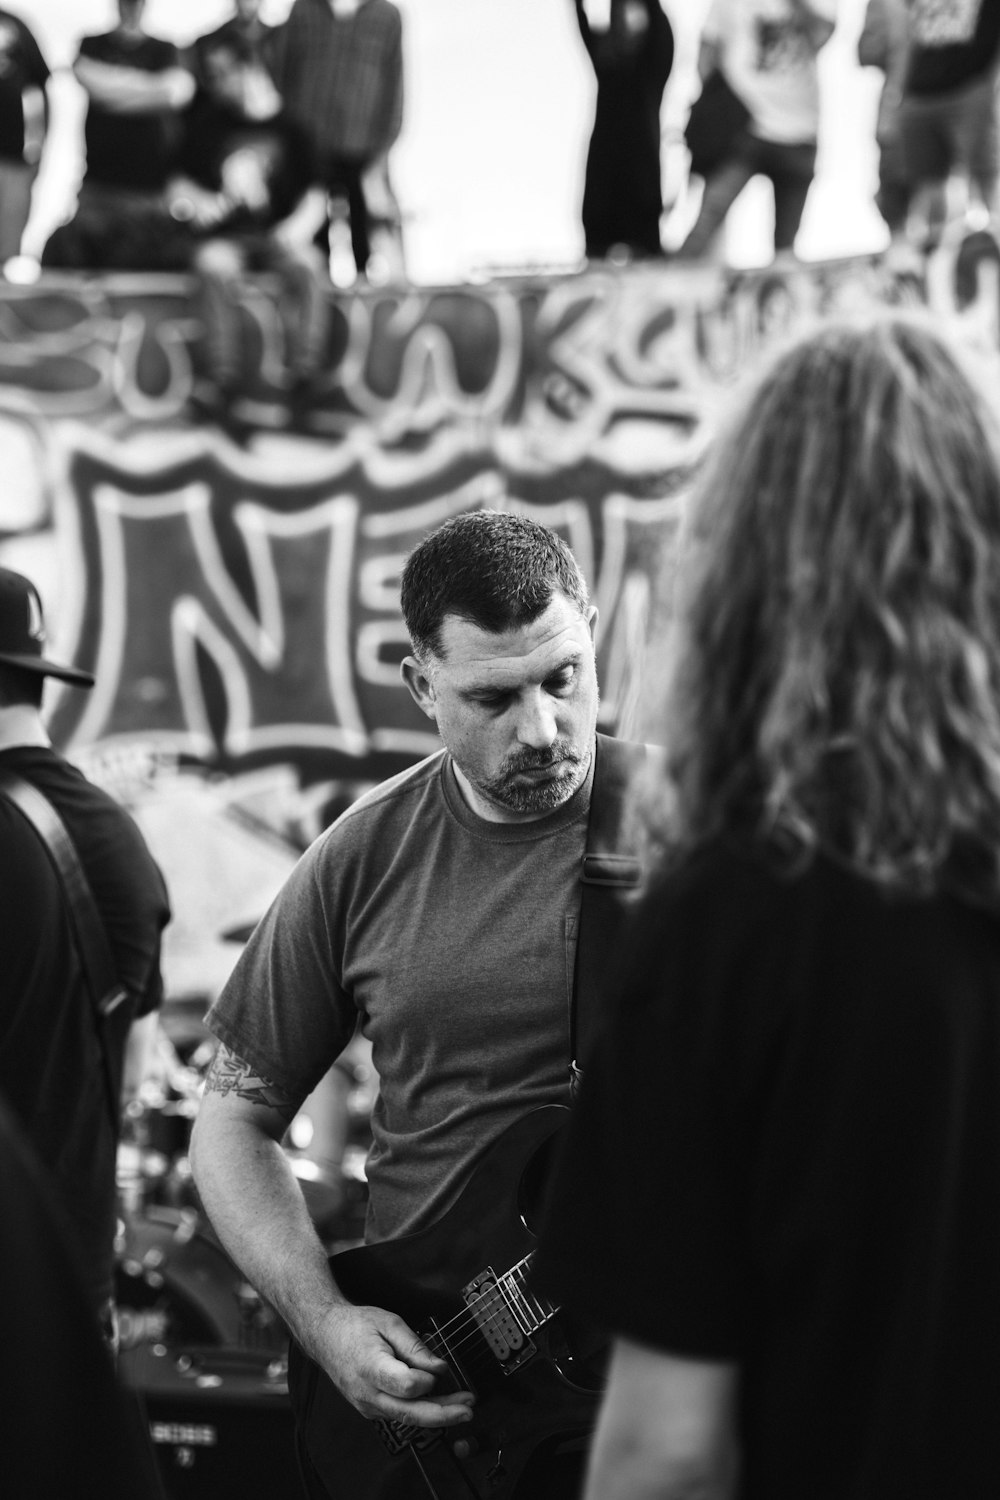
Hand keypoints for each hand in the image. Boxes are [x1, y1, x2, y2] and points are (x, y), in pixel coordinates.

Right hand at [315, 1301, 475, 1427]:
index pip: (408, 1387)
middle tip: (469, 1410)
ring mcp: (367, 1406)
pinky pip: (398, 1414)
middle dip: (444, 1415)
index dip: (428, 1380)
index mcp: (372, 1369)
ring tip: (462, 1407)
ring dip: (436, 1414)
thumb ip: (416, 1347)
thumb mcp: (390, 1323)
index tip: (439, 1369)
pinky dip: (419, 1410)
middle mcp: (368, 1395)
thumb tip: (440, 1369)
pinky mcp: (370, 1409)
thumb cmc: (356, 1325)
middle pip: (411, 1414)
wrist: (325, 1335)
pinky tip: (437, 1402)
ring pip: (407, 1418)